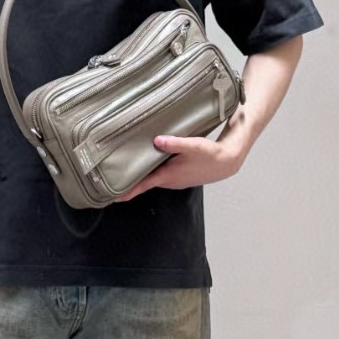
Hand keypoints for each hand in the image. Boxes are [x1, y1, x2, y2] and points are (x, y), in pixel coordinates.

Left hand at [114, 124, 249, 201]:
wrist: (227, 162)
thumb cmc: (210, 155)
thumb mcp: (192, 146)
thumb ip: (174, 143)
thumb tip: (156, 140)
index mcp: (168, 175)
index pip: (143, 185)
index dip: (128, 191)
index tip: (113, 197)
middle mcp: (169, 180)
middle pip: (145, 182)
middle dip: (130, 182)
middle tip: (112, 179)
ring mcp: (175, 180)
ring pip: (153, 178)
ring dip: (141, 176)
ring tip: (126, 170)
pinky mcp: (180, 176)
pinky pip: (161, 175)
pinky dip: (152, 171)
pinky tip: (149, 163)